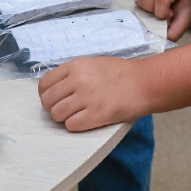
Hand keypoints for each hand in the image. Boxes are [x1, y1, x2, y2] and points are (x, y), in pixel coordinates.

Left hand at [37, 56, 152, 131]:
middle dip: (55, 107)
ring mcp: (87, 98)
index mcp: (76, 66)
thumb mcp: (94, 64)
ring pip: (57, 115)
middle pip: (48, 101)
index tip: (55, 99)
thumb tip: (55, 89)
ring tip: (78, 114)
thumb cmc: (122, 74)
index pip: (45, 84)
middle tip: (68, 109)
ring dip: (65, 118)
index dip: (47, 94)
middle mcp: (78, 80)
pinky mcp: (96, 114)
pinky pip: (71, 125)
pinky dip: (76, 126)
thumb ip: (74, 74)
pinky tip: (87, 120)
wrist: (146, 82)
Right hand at [133, 0, 190, 40]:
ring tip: (155, 8)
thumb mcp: (185, 19)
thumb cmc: (187, 5)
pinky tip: (151, 4)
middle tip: (160, 12)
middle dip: (151, 7)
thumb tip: (163, 39)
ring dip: (145, 5)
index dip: (162, 11)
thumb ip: (176, 30)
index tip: (170, 15)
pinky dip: (140, 1)